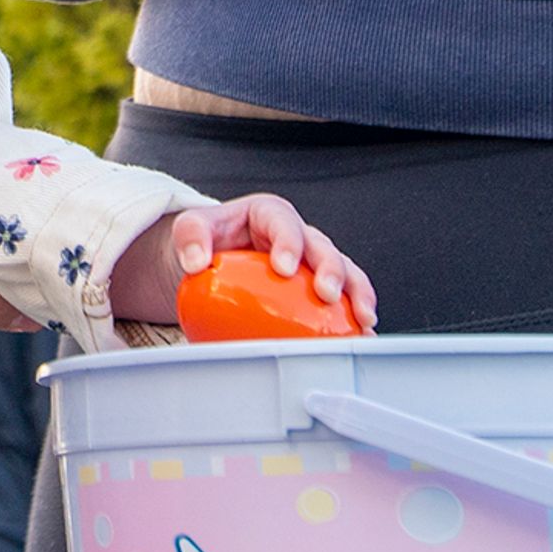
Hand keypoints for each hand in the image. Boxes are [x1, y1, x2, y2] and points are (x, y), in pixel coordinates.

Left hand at [109, 193, 375, 327]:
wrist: (213, 259)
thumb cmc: (208, 240)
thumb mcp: (191, 228)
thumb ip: (191, 238)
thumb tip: (196, 262)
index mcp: (269, 215)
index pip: (283, 223)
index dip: (288, 243)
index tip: (284, 267)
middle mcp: (297, 235)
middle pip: (322, 247)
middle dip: (330, 270)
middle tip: (326, 294)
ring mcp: (312, 262)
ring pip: (345, 270)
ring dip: (356, 293)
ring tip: (361, 319)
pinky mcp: (318, 287)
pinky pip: (344, 297)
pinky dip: (354, 316)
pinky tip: (361, 336)